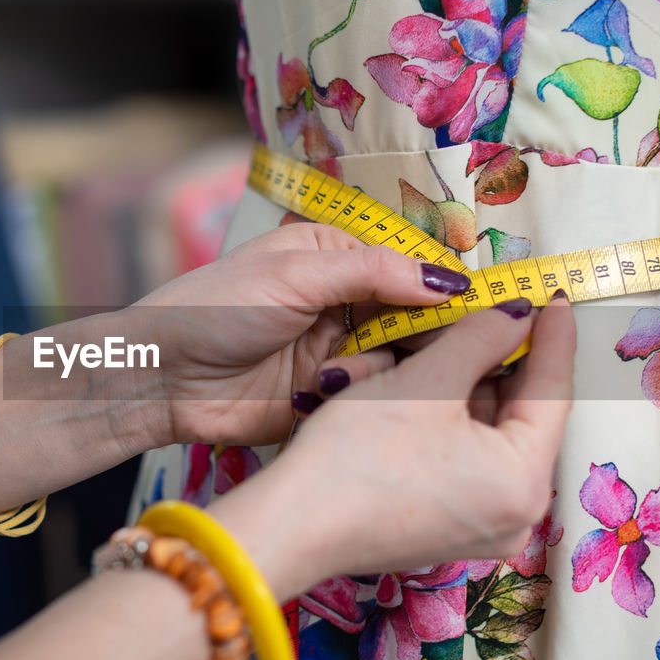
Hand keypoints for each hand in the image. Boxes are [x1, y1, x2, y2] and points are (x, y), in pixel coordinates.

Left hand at [133, 222, 472, 446]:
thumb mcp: (298, 274)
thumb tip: (452, 281)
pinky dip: (380, 399)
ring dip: (408, 369)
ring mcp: (339, 355)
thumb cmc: (217, 308)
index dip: (450, 288)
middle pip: (416, 318)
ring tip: (420, 376)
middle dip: (440, 333)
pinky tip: (389, 402)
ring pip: (402, 362)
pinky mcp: (329, 400)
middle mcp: (346, 304)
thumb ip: (375, 273)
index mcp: (338, 257)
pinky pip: (374, 399)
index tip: (498, 308)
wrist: (161, 376)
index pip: (411, 269)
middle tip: (481, 351)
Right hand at [208, 295, 575, 599]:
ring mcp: (482, 529)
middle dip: (506, 361)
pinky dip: (453, 423)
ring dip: (473, 389)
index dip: (553, 334)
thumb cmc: (358, 455)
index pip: (555, 391)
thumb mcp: (426, 380)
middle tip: (499, 312)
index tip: (554, 294)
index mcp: (525, 481)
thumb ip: (482, 337)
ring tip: (453, 343)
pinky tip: (430, 389)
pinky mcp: (448, 531)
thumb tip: (516, 315)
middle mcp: (516, 516)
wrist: (294, 524)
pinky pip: (468, 463)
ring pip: (491, 438)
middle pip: (523, 417)